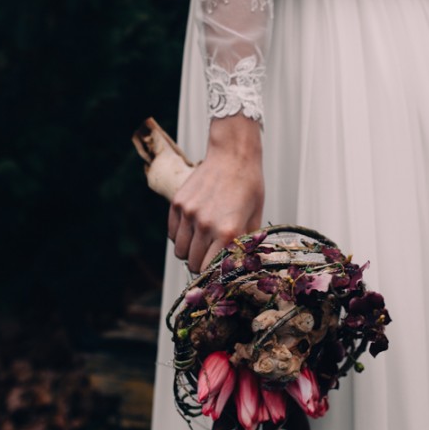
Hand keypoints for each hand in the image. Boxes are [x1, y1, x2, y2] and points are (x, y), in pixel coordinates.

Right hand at [167, 115, 263, 272]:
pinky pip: (173, 234)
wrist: (233, 154)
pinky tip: (193, 228)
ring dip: (189, 252)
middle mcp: (205, 225)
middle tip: (210, 257)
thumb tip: (240, 265)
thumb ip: (246, 244)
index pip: (212, 270)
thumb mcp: (255, 216)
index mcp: (227, 231)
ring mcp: (188, 214)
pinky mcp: (177, 204)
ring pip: (180, 251)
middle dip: (201, 265)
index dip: (215, 275)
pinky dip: (181, 236)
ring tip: (202, 242)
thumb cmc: (249, 185)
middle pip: (193, 264)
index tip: (219, 273)